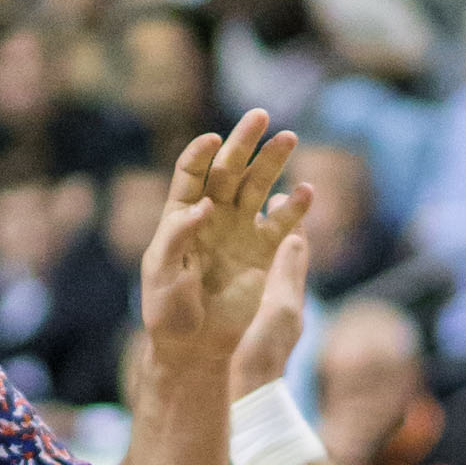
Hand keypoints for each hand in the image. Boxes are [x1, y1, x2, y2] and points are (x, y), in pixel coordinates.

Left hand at [143, 110, 311, 380]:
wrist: (195, 348)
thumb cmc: (168, 311)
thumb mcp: (161, 273)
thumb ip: (177, 236)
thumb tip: (203, 206)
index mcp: (181, 215)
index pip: (191, 172)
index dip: (201, 153)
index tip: (213, 140)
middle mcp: (213, 215)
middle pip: (229, 169)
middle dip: (244, 142)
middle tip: (260, 116)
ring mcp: (240, 231)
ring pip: (259, 186)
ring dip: (273, 162)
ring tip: (289, 139)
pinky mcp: (265, 252)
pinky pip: (283, 222)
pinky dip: (295, 207)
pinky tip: (305, 191)